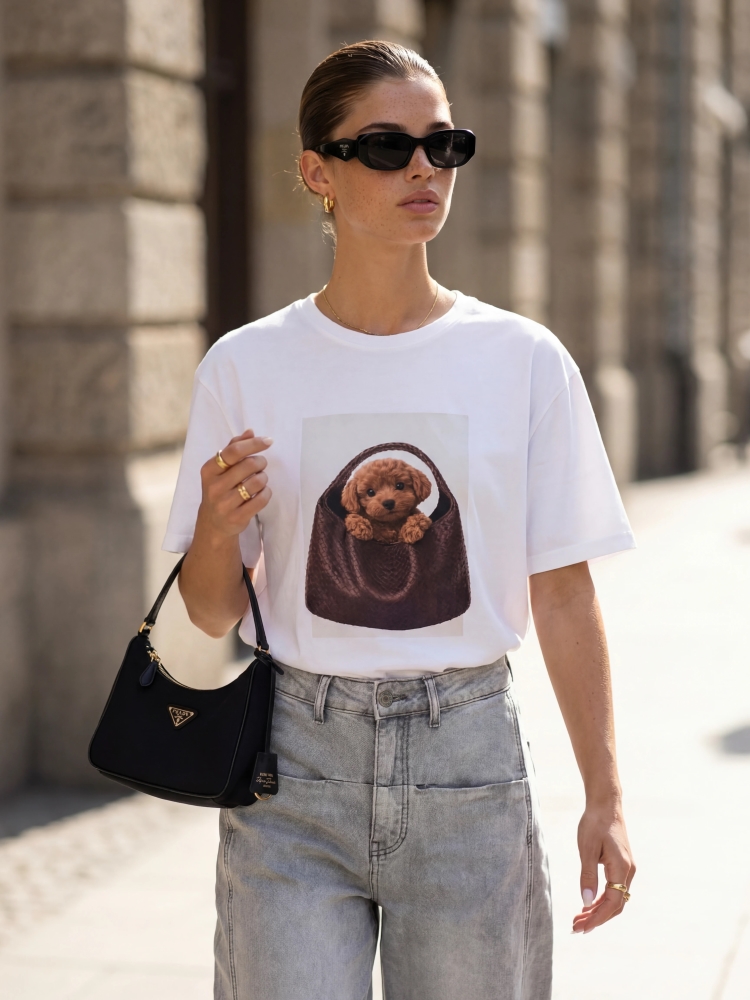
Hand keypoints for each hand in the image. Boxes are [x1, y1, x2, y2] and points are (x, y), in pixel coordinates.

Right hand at [198, 430, 272, 538]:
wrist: (214, 523)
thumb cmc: (220, 489)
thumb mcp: (220, 469)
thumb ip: (233, 448)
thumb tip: (250, 432)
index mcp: (209, 470)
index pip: (233, 451)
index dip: (254, 444)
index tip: (268, 441)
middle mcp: (214, 486)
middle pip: (249, 465)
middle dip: (261, 462)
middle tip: (261, 465)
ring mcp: (225, 503)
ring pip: (258, 482)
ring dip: (264, 478)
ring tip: (259, 481)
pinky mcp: (236, 517)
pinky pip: (262, 499)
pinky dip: (266, 493)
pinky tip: (261, 493)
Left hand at [572, 803, 634, 933]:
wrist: (606, 804)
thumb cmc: (595, 823)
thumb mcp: (587, 848)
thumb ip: (587, 875)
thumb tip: (585, 902)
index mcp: (621, 868)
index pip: (612, 903)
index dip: (597, 918)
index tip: (581, 928)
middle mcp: (628, 872)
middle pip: (615, 905)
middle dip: (596, 918)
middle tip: (575, 927)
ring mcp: (626, 869)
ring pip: (615, 899)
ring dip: (598, 911)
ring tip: (579, 919)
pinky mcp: (621, 865)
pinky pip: (614, 890)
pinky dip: (601, 900)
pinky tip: (588, 904)